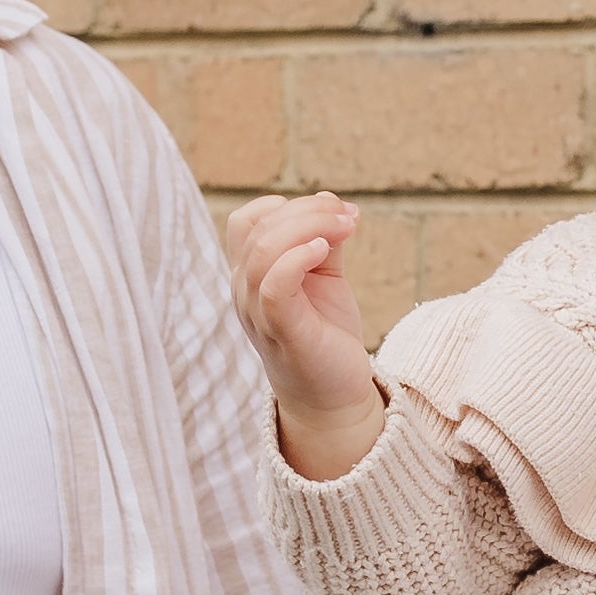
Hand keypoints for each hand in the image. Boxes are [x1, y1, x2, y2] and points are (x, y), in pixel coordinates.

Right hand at [227, 192, 383, 472]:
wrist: (333, 394)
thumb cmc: (326, 333)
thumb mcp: (326, 277)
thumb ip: (324, 239)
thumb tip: (330, 200)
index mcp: (251, 274)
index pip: (247, 221)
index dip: (287, 205)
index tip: (334, 211)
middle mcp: (244, 291)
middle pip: (259, 228)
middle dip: (309, 211)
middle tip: (350, 217)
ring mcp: (258, 313)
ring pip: (263, 251)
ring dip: (310, 227)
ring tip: (347, 228)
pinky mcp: (281, 332)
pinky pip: (273, 287)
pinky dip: (296, 259)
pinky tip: (323, 250)